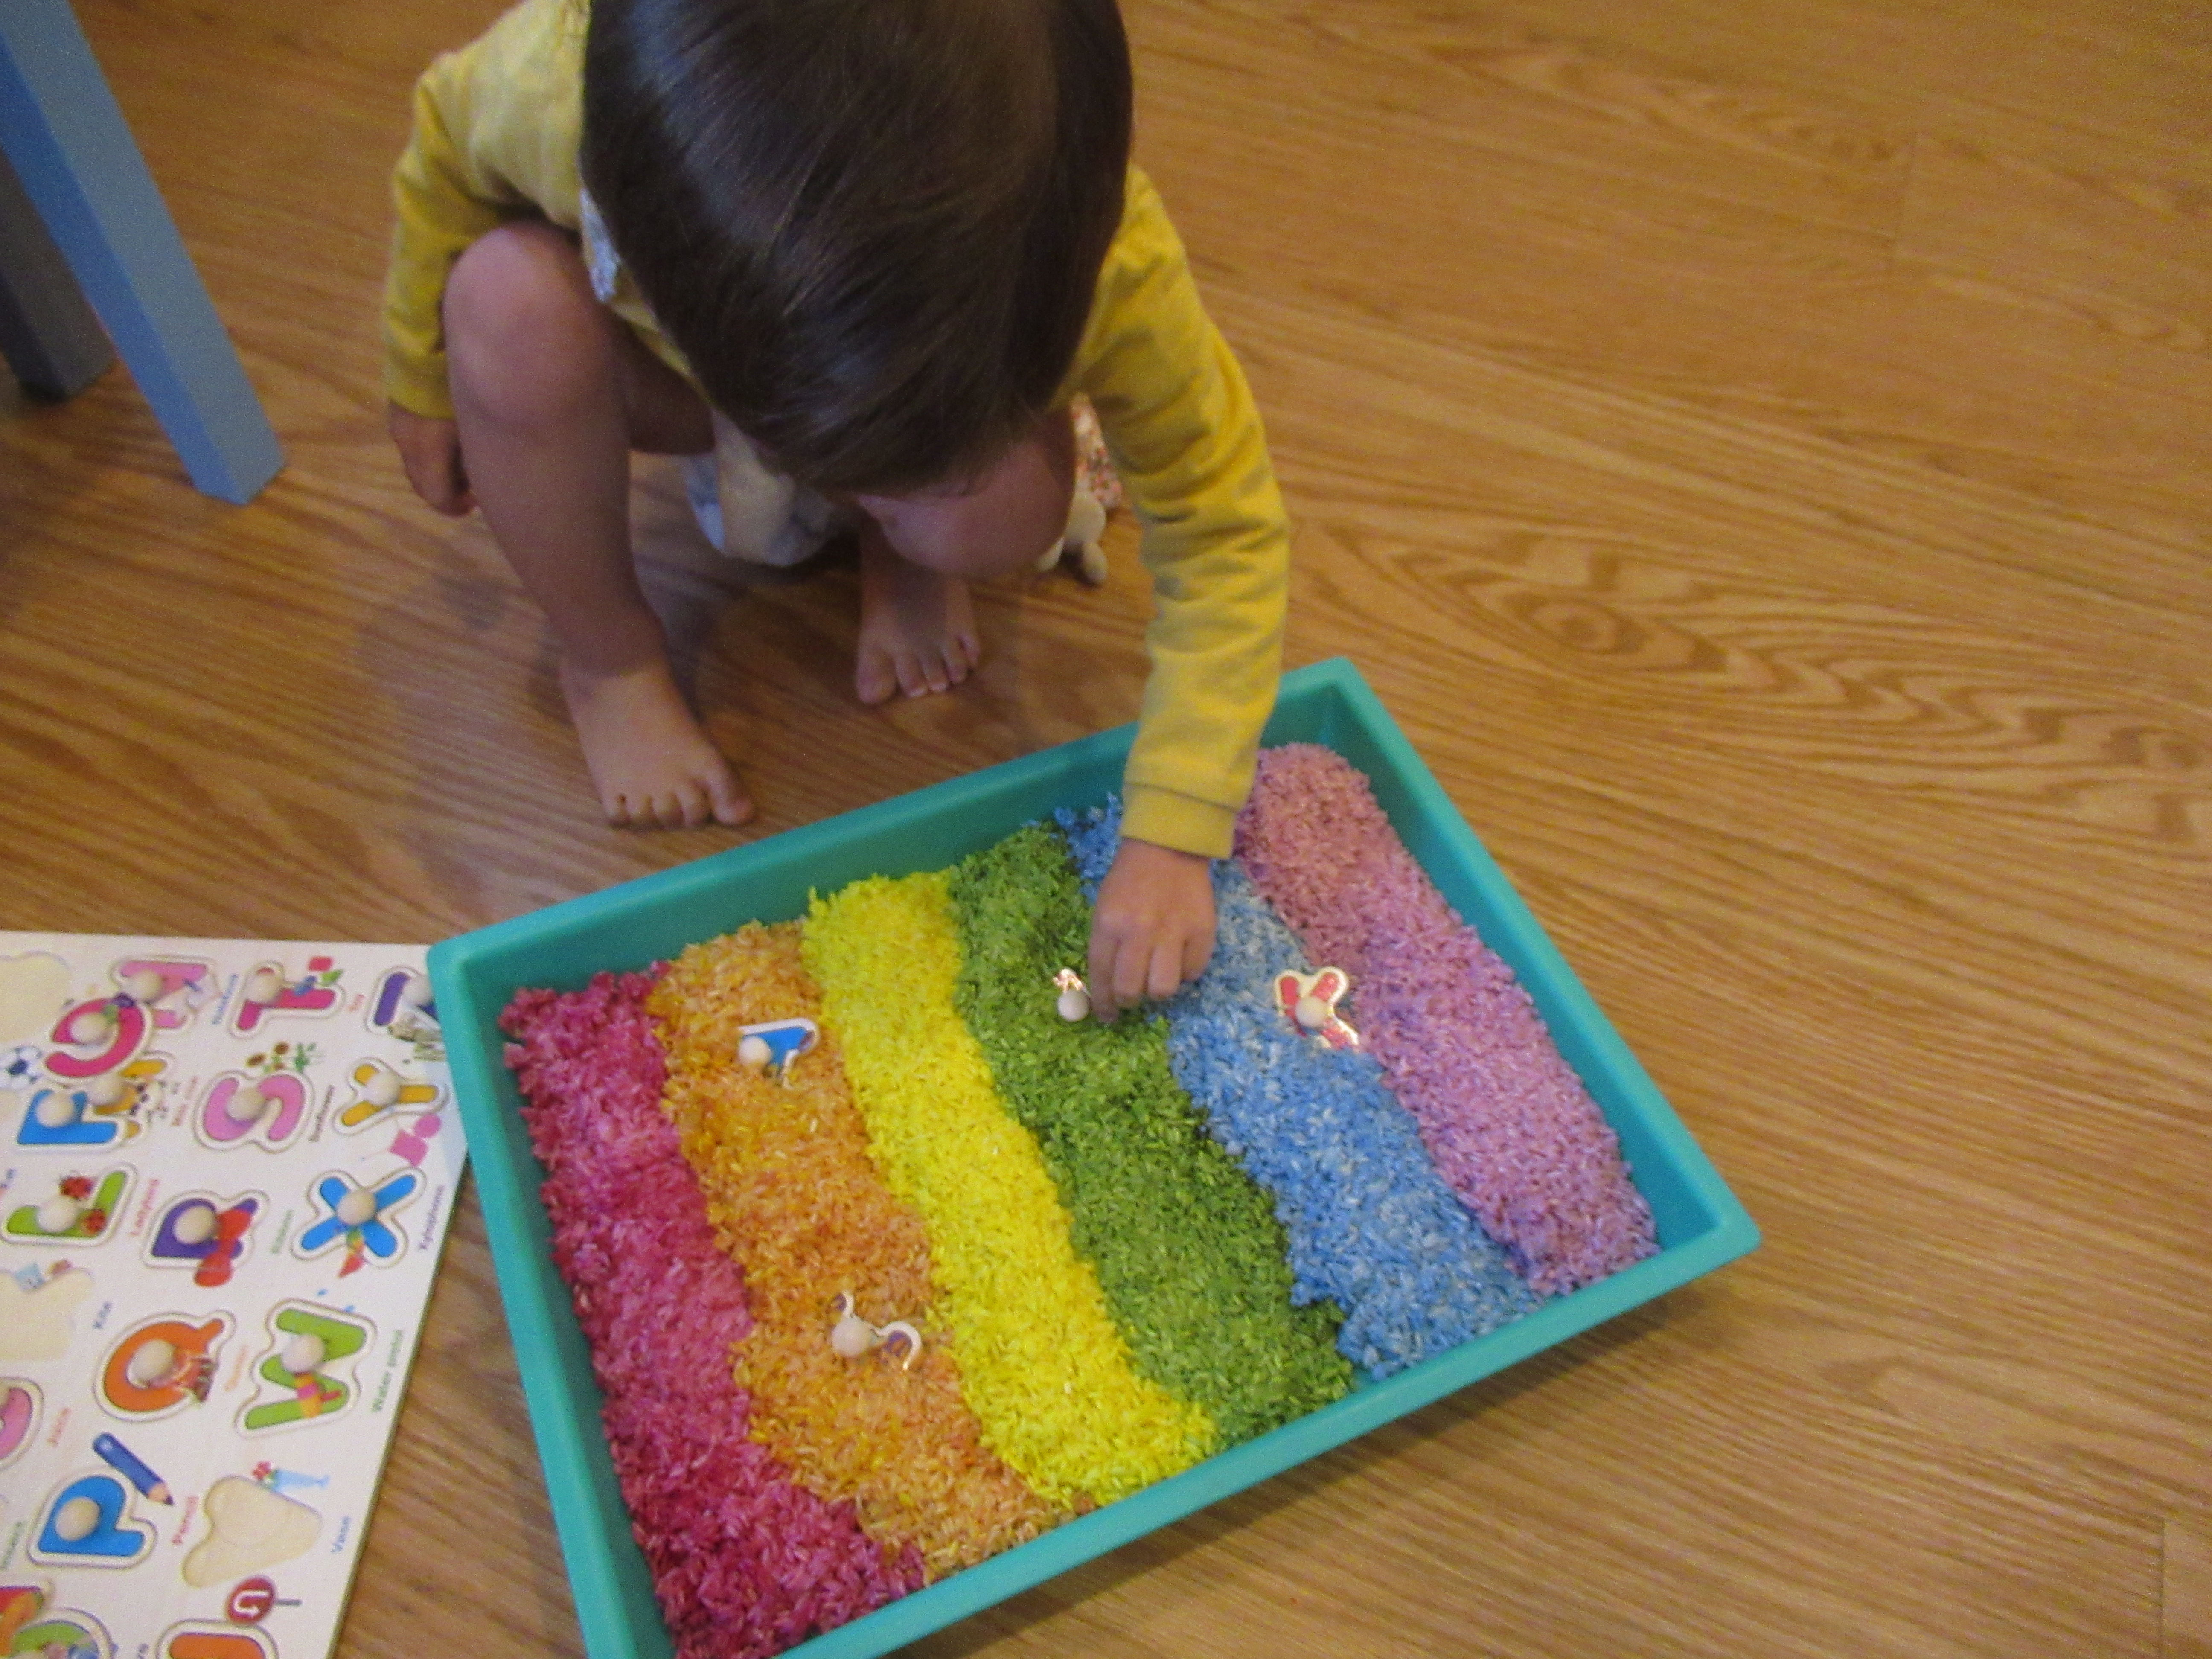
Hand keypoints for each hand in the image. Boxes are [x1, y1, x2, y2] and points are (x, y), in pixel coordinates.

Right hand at [388, 402, 473, 515]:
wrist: (430, 349)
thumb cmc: (459, 394)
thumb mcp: (475, 428)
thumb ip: (475, 458)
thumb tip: (476, 481)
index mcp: (430, 450)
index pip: (437, 496)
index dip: (455, 507)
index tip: (473, 503)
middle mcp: (408, 445)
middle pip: (422, 486)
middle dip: (445, 494)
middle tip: (468, 488)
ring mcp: (398, 430)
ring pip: (414, 468)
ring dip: (434, 476)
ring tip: (458, 465)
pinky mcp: (395, 417)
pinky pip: (410, 448)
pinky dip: (426, 457)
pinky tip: (444, 443)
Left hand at [1087, 837, 1215, 1020]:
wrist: (1167, 847)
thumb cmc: (1129, 880)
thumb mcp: (1104, 908)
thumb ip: (1105, 946)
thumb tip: (1106, 989)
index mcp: (1109, 924)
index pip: (1102, 977)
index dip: (1103, 1004)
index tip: (1107, 1016)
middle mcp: (1139, 932)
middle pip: (1131, 990)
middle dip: (1129, 1001)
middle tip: (1132, 997)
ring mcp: (1173, 932)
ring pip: (1163, 988)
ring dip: (1157, 990)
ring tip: (1157, 978)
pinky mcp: (1202, 931)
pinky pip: (1193, 972)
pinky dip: (1185, 971)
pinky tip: (1180, 957)